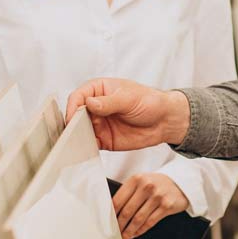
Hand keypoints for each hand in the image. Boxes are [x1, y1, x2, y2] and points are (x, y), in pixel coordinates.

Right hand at [65, 78, 189, 150]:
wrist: (164, 121)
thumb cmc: (150, 102)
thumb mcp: (130, 98)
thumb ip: (109, 102)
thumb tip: (90, 103)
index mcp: (100, 89)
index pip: (79, 96)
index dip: (73, 106)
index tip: (73, 117)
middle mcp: (97, 106)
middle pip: (76, 114)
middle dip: (73, 123)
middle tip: (73, 131)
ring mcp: (99, 123)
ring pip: (80, 130)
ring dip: (78, 136)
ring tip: (79, 142)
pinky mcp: (104, 139)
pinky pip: (90, 143)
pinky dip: (86, 147)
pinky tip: (87, 149)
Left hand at [113, 173, 189, 238]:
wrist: (180, 183)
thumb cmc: (157, 184)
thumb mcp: (142, 181)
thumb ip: (129, 193)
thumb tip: (113, 213)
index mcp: (136, 179)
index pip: (118, 200)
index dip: (111, 215)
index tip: (108, 224)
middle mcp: (146, 186)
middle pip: (127, 211)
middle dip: (119, 226)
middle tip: (114, 235)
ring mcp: (157, 196)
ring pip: (138, 219)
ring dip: (129, 231)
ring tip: (123, 238)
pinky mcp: (167, 206)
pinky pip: (150, 222)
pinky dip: (140, 230)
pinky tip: (135, 234)